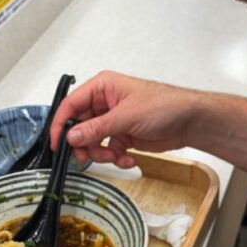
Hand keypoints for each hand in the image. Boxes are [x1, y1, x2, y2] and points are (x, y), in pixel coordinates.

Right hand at [49, 70, 197, 167]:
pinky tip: (128, 158)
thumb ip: (96, 128)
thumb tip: (72, 136)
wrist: (189, 122)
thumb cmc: (165, 105)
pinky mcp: (123, 136)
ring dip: (101, 153)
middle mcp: (105, 103)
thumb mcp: (126, 116)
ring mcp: (113, 120)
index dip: (61, 125)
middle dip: (84, 145)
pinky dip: (115, 158)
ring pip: (92, 142)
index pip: (71, 105)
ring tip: (115, 156)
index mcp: (102, 87)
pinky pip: (108, 150)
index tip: (56, 143)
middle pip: (79, 127)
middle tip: (88, 156)